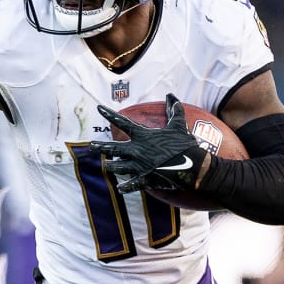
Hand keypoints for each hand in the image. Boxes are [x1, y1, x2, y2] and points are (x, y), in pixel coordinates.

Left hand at [89, 94, 206, 192]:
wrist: (191, 167)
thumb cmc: (184, 145)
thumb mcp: (179, 125)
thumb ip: (174, 109)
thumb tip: (171, 95)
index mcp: (142, 136)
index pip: (122, 122)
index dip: (109, 114)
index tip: (98, 108)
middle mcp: (136, 151)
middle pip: (113, 148)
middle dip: (100, 147)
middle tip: (92, 146)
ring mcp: (139, 167)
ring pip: (117, 167)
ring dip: (111, 166)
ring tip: (107, 165)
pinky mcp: (144, 180)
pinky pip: (130, 185)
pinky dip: (125, 187)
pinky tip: (120, 188)